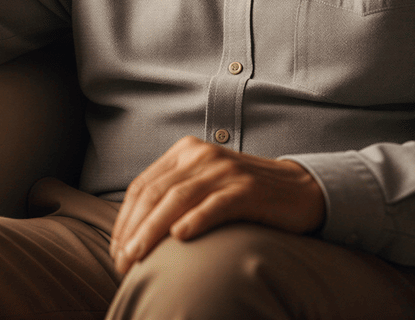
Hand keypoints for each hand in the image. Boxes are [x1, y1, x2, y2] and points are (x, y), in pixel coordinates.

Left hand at [109, 136, 324, 275]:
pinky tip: (180, 237)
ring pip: (178, 199)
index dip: (125, 219)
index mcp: (184, 152)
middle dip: (133, 229)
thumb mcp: (204, 186)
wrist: (299, 189)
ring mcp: (224, 170)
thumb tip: (135, 232)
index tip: (115, 251)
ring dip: (153, 230)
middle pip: (155, 193)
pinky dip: (196, 219)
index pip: (143, 186)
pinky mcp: (247, 189)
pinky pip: (216, 204)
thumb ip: (175, 196)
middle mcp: (200, 155)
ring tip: (138, 257)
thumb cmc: (244, 194)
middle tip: (122, 262)